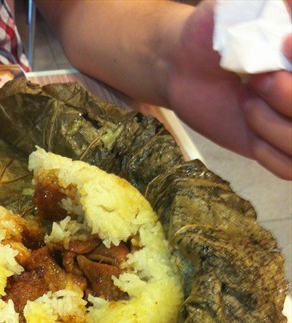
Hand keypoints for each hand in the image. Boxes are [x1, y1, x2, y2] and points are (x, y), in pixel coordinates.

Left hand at [167, 0, 291, 179]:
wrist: (180, 66)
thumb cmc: (211, 32)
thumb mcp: (236, 9)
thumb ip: (266, 9)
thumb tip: (287, 4)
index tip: (283, 44)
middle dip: (289, 96)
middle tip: (255, 80)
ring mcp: (290, 122)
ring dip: (273, 124)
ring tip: (246, 102)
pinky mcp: (272, 147)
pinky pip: (289, 168)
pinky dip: (269, 153)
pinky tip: (250, 132)